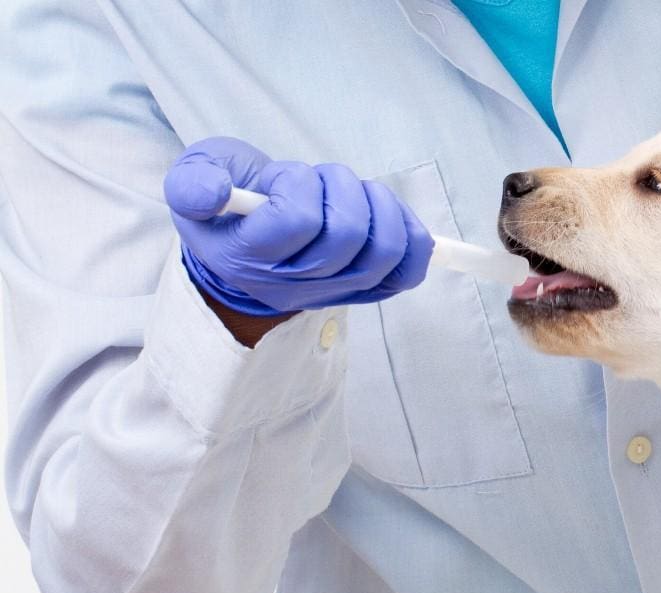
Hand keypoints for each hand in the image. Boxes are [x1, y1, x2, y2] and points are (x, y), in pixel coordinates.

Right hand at [164, 137, 431, 315]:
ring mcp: (335, 291)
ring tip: (355, 192)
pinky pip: (408, 271)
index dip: (299, 184)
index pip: (297, 220)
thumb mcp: (193, 180)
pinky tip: (392, 214)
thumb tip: (214, 193)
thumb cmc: (226, 205)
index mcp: (249, 257)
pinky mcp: (367, 289)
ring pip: (385, 250)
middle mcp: (294, 285)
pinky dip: (413, 236)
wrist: (247, 244)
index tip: (283, 178)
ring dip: (380, 205)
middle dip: (343, 188)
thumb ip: (193, 183)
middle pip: (349, 234)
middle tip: (323, 179)